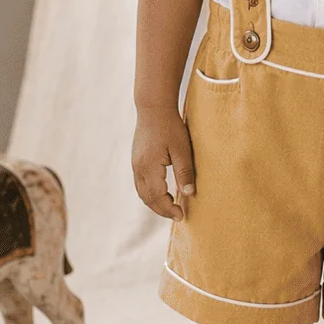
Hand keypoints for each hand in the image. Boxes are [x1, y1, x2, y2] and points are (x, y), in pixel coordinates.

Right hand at [132, 104, 194, 220]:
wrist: (153, 107)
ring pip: (142, 192)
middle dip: (161, 210)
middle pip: (147, 198)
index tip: (181, 216)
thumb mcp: (182, 149)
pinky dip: (150, 193)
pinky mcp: (136, 159)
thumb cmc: (170, 126)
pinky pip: (140, 183)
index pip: (157, 197)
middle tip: (177, 215)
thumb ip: (185, 172)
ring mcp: (135, 164)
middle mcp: (138, 168)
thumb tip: (188, 194)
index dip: (169, 210)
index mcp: (149, 167)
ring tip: (170, 206)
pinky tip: (162, 192)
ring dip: (155, 203)